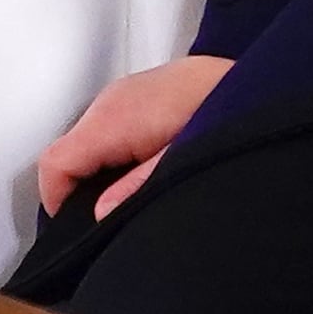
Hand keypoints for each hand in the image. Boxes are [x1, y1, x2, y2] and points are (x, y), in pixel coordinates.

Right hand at [33, 52, 227, 219]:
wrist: (257, 79)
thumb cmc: (225, 112)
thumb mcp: (182, 161)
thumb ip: (138, 188)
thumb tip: (99, 214)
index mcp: (114, 118)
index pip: (55, 163)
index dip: (57, 204)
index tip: (76, 234)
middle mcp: (110, 101)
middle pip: (68, 154)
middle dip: (78, 192)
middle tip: (107, 223)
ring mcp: (123, 95)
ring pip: (86, 144)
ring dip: (98, 175)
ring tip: (131, 200)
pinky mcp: (137, 96)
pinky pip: (107, 131)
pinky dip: (113, 157)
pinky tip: (144, 173)